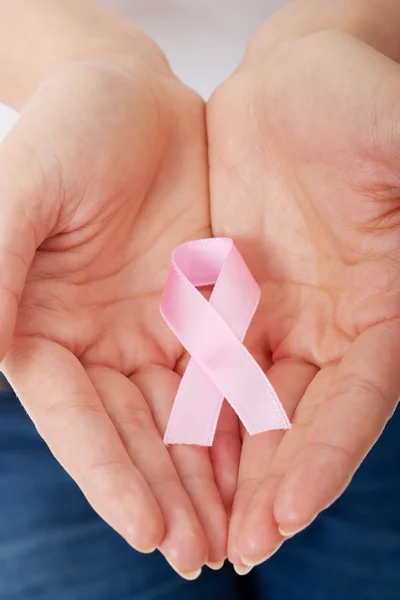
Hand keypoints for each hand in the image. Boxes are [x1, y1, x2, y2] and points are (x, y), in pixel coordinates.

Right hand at [0, 48, 229, 575]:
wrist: (128, 97)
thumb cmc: (67, 133)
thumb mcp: (24, 196)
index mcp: (43, 332)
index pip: (76, 422)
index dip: (110, 478)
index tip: (149, 532)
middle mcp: (96, 344)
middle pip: (132, 436)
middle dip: (166, 497)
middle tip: (201, 557)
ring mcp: (149, 331)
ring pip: (181, 419)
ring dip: (205, 478)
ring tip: (233, 536)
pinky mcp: (197, 312)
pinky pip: (221, 376)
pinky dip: (238, 423)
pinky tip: (259, 465)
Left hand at [208, 28, 399, 568]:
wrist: (298, 85)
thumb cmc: (357, 101)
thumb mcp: (396, 140)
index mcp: (382, 308)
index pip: (358, 399)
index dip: (328, 455)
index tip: (288, 510)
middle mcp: (332, 330)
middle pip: (300, 423)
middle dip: (270, 486)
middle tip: (237, 549)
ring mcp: (279, 320)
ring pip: (249, 408)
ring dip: (225, 468)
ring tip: (196, 528)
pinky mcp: (232, 303)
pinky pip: (206, 366)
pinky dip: (190, 412)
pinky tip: (164, 454)